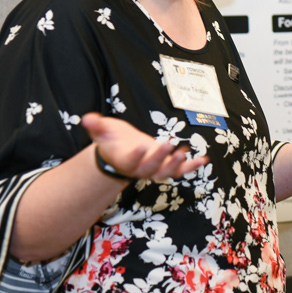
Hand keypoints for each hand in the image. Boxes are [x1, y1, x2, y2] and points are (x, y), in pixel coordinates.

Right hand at [82, 112, 207, 181]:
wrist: (121, 153)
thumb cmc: (112, 140)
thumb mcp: (102, 131)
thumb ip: (96, 126)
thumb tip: (88, 118)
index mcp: (123, 160)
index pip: (129, 161)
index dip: (134, 156)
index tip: (140, 146)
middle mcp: (139, 169)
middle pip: (149, 168)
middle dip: (160, 158)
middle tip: (168, 144)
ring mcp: (153, 169)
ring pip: (165, 173)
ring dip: (176, 165)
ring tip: (185, 153)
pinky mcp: (165, 166)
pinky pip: (180, 171)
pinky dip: (192, 167)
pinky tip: (203, 159)